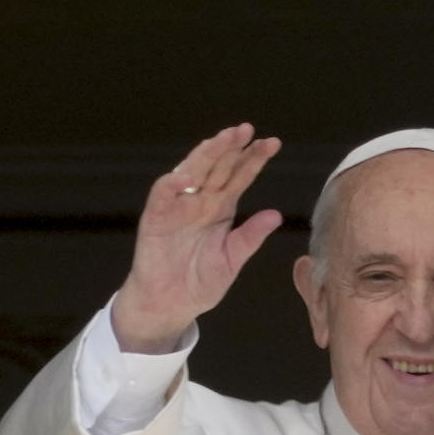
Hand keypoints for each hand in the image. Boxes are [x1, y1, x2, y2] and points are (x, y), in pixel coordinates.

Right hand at [112, 124, 282, 351]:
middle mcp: (201, 201)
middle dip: (232, 147)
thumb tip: (277, 215)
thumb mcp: (232, 260)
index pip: (240, 176)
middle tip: (247, 129)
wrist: (171, 305)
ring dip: (206, 154)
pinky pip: (163, 194)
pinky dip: (173, 182)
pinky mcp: (156, 217)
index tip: (273, 143)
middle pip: (219, 167)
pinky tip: (188, 173)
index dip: (254, 159)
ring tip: (223, 139)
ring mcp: (178, 206)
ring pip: (193, 171)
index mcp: (222, 208)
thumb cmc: (200, 282)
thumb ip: (250, 237)